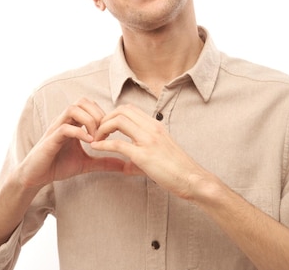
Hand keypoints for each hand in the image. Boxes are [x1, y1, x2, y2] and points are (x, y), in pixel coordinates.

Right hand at [17, 98, 125, 188]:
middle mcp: (64, 121)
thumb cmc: (58, 166)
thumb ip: (104, 161)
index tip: (111, 130)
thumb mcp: (86, 163)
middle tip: (106, 131)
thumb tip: (124, 164)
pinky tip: (89, 143)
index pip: (89, 105)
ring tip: (97, 137)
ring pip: (73, 109)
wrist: (37, 176)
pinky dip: (79, 133)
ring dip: (89, 120)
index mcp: (73, 123)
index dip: (103, 114)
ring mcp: (56, 128)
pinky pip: (64, 128)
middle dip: (98, 114)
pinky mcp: (50, 140)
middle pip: (82, 101)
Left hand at [91, 104, 208, 199]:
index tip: (106, 127)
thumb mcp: (159, 154)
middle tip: (97, 131)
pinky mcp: (144, 156)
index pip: (129, 109)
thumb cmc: (177, 169)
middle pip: (121, 110)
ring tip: (96, 138)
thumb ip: (140, 155)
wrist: (193, 180)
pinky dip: (103, 144)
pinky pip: (117, 144)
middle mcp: (152, 128)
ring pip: (118, 121)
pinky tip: (95, 148)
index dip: (113, 115)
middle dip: (105, 118)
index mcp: (156, 125)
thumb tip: (125, 166)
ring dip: (102, 128)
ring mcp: (148, 141)